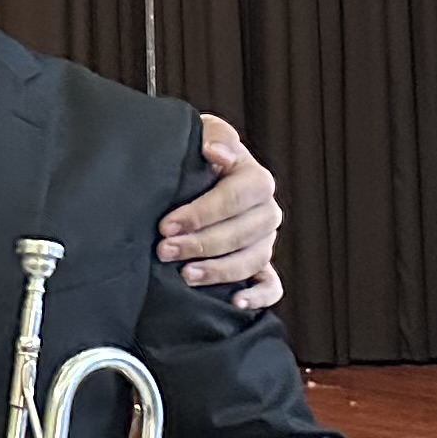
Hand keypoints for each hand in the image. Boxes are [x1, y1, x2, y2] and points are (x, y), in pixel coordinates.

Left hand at [164, 116, 285, 312]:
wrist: (188, 181)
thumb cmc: (192, 159)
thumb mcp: (198, 137)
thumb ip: (212, 136)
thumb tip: (214, 150)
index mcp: (255, 179)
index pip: (238, 196)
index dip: (202, 212)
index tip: (167, 225)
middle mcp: (265, 212)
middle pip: (244, 232)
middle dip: (202, 243)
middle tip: (165, 250)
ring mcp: (264, 241)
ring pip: (253, 259)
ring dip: (220, 270)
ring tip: (185, 275)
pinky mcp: (260, 267)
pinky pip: (271, 286)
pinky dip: (257, 296)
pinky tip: (235, 301)